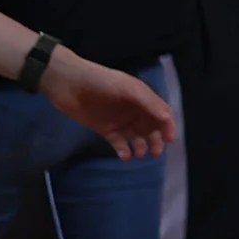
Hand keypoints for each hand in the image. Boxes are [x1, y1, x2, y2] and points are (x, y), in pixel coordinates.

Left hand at [41, 52, 174, 159]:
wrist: (68, 84)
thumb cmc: (101, 82)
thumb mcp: (128, 88)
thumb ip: (149, 103)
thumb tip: (168, 119)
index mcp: (142, 97)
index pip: (161, 113)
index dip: (168, 126)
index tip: (169, 141)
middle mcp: (133, 109)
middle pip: (151, 127)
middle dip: (156, 140)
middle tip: (155, 153)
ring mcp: (118, 120)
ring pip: (136, 137)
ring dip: (141, 146)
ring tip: (140, 155)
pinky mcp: (104, 129)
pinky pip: (118, 142)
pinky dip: (123, 150)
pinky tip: (125, 156)